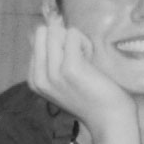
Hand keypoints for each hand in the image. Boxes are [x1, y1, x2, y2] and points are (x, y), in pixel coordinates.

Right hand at [28, 9, 135, 140]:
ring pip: (57, 31)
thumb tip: (48, 24)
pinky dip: (85, 42)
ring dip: (76, 41)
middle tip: (79, 59)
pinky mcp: (70, 68)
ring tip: (86, 61)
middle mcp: (39, 77)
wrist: (109, 119)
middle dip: (63, 39)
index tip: (71, 66)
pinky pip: (73, 34)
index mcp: (34, 79)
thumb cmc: (91, 96)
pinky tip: (91, 60)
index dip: (58, 46)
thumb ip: (52, 55)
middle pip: (43, 32)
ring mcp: (53, 74)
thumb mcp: (63, 78)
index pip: (37, 40)